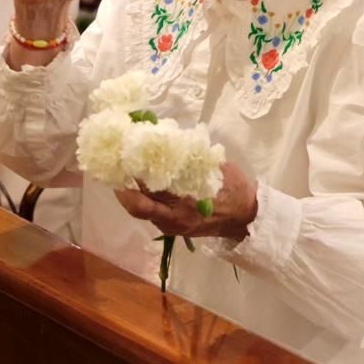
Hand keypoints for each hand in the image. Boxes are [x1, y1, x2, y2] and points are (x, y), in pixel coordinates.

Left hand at [114, 161, 258, 241]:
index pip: (143, 204)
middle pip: (138, 206)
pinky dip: (144, 194)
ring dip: (132, 189)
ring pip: (142, 208)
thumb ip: (190, 158)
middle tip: (115, 162)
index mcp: (183, 211)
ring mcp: (172, 225)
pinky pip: (152, 209)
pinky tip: (142, 177)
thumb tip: (167, 138)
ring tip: (124, 166)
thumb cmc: (235, 189)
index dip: (126, 189)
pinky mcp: (173, 224)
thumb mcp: (215, 169)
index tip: (119, 168)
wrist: (248, 216)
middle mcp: (173, 222)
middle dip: (124, 185)